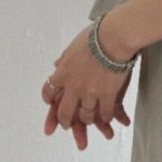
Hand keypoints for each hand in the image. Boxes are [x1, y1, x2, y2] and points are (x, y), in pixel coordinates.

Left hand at [40, 24, 133, 150]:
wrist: (113, 38)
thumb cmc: (95, 37)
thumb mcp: (73, 46)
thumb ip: (65, 58)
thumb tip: (58, 63)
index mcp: (63, 72)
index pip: (49, 91)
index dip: (49, 99)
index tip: (50, 102)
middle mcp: (74, 86)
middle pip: (64, 112)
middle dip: (64, 121)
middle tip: (66, 124)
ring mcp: (90, 93)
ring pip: (85, 116)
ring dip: (86, 120)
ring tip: (88, 121)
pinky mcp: (107, 95)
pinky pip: (105, 113)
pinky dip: (105, 117)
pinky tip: (107, 118)